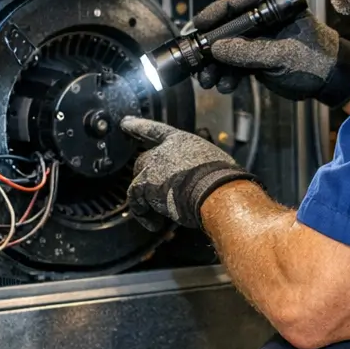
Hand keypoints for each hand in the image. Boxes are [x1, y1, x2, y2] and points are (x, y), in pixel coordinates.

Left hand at [120, 117, 255, 230]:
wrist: (219, 191)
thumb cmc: (224, 182)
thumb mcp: (214, 166)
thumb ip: (199, 169)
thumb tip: (200, 184)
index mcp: (182, 141)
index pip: (156, 130)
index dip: (139, 126)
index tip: (125, 123)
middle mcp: (165, 150)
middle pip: (143, 160)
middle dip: (145, 178)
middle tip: (151, 195)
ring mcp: (154, 165)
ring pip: (137, 181)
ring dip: (146, 199)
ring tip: (158, 215)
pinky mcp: (146, 183)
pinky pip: (135, 200)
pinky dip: (143, 214)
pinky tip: (155, 225)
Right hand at [192, 0, 349, 105]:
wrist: (331, 83)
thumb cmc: (318, 60)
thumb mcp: (282, 55)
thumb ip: (249, 52)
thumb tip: (218, 48)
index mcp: (274, 6)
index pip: (240, 2)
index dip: (217, 12)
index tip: (200, 23)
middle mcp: (264, 20)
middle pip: (229, 27)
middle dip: (212, 46)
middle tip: (198, 59)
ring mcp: (259, 40)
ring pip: (229, 49)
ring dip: (217, 65)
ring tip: (208, 80)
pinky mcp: (258, 58)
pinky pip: (236, 64)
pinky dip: (228, 75)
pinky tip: (224, 85)